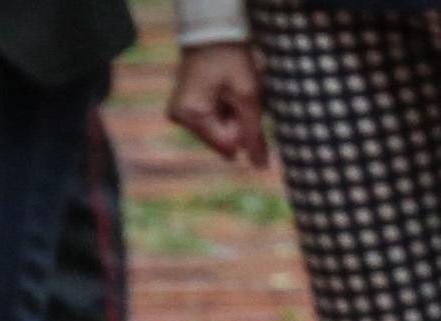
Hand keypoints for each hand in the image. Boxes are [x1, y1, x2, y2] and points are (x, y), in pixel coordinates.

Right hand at [169, 42, 267, 166]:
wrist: (212, 33)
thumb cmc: (231, 58)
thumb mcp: (248, 95)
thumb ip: (254, 133)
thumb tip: (260, 167)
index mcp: (191, 115)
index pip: (228, 146)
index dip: (243, 129)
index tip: (243, 102)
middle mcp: (179, 119)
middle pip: (222, 141)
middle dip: (237, 121)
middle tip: (237, 92)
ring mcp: (179, 114)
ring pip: (218, 132)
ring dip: (232, 115)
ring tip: (230, 88)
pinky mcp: (183, 110)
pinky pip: (211, 121)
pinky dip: (224, 109)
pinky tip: (223, 91)